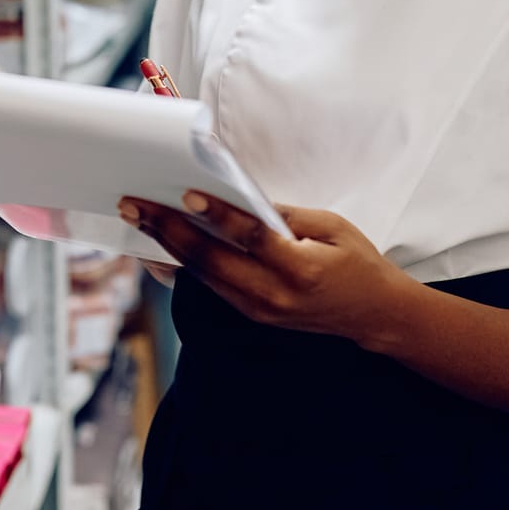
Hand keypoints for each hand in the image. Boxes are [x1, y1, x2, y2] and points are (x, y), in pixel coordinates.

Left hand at [118, 192, 410, 348]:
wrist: (373, 314)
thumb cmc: (356, 262)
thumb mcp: (332, 227)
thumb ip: (287, 215)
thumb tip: (241, 196)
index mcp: (301, 269)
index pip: (252, 238)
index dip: (219, 216)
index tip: (188, 194)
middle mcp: (274, 295)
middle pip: (212, 261)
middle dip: (169, 230)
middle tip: (135, 205)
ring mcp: (260, 309)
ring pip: (203, 276)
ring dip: (166, 246)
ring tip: (138, 219)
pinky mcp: (252, 314)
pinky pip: (209, 287)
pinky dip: (181, 265)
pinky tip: (158, 247)